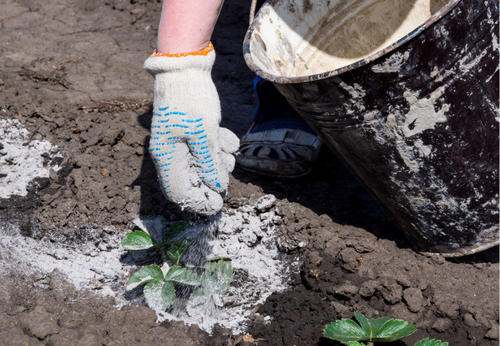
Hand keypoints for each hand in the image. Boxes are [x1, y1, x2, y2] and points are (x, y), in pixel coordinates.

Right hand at [144, 45, 238, 214]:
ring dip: (218, 160)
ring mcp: (179, 142)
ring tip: (227, 148)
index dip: (198, 202)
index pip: (179, 193)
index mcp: (166, 157)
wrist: (185, 65)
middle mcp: (170, 153)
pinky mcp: (189, 131)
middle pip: (192, 180)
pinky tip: (226, 137)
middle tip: (226, 166)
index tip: (219, 203)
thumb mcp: (204, 134)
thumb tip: (217, 186)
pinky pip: (204, 148)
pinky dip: (217, 146)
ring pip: (201, 164)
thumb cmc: (191, 99)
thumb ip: (210, 163)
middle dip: (212, 176)